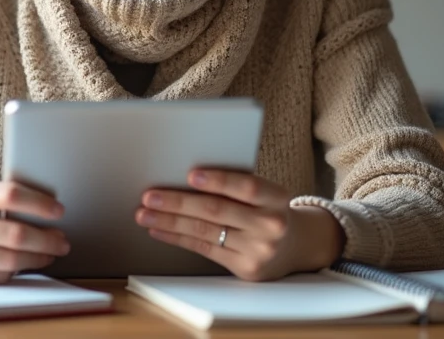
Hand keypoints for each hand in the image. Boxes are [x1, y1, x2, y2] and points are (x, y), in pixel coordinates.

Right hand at [0, 180, 69, 284]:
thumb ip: (0, 200)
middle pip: (15, 234)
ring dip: (37, 259)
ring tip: (50, 254)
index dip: (39, 203)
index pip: (10, 194)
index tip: (59, 211)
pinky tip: (23, 264)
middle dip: (47, 239)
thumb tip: (48, 213)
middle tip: (63, 241)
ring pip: (9, 260)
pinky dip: (14, 271)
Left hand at [136, 169, 343, 280]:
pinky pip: (205, 250)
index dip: (218, 181)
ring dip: (170, 222)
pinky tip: (160, 231)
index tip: (190, 175)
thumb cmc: (269, 209)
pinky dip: (178, 238)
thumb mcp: (264, 193)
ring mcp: (259, 250)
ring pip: (205, 232)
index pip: (246, 187)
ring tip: (145, 214)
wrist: (298, 245)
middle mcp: (271, 225)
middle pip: (217, 211)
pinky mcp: (246, 269)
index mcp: (277, 198)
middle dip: (177, 203)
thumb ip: (235, 187)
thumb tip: (184, 178)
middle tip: (149, 196)